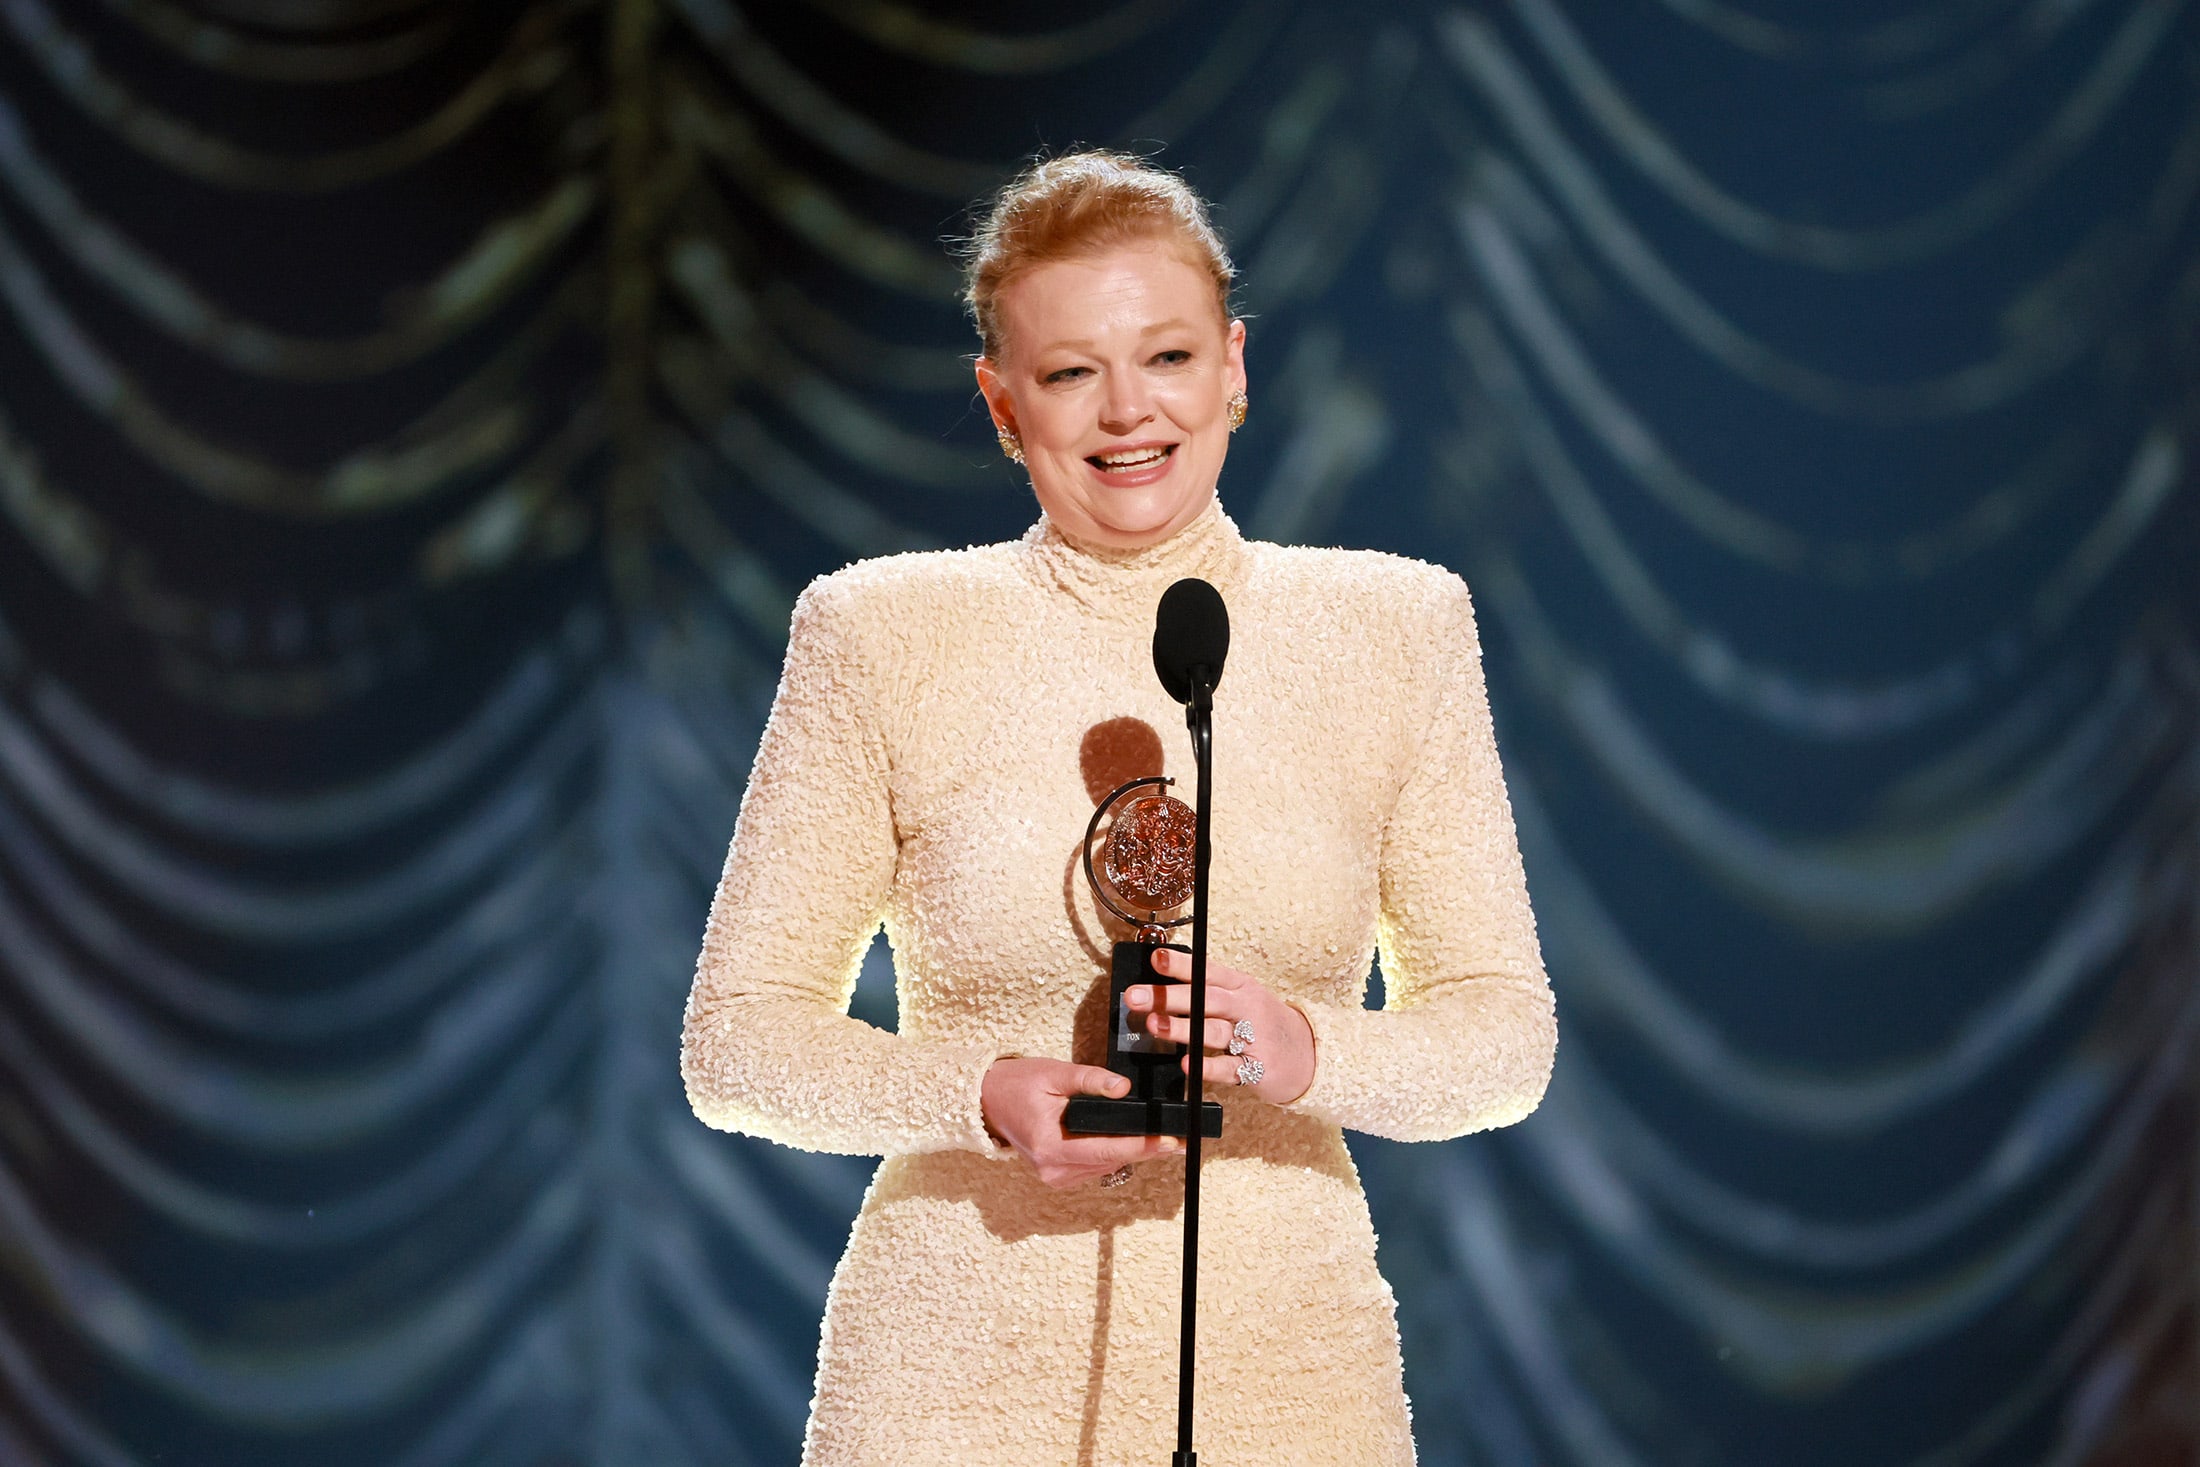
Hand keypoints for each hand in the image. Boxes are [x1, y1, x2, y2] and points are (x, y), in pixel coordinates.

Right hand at [980, 1057, 1182, 1188]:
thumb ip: (1090, 1079)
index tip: (1171, 1142)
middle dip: (1145, 1150)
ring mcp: (1054, 1176)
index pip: (1107, 1150)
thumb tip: (1123, 1088)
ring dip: (1131, 1153)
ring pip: (1106, 1167)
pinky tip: (1129, 1140)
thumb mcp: (1054, 1073)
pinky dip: (1112, 1154)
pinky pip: (1094, 1167)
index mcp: (1050, 1146)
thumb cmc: (1017, 1084)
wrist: (987, 1100)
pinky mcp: (1058, 1175)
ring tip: (1159, 1137)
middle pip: (1111, 1162)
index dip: (1142, 1146)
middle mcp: (1052, 1169)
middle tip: (1179, 1139)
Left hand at [1125, 949, 1314, 1104]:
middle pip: (1206, 998)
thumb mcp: (1243, 998)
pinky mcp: (1258, 1068)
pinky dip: (1207, 1067)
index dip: (1181, 965)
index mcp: (1240, 986)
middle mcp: (1247, 1007)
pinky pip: (1229, 1069)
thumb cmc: (1264, 1024)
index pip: (1207, 971)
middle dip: (1169, 997)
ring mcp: (1254, 1038)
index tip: (1155, 958)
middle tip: (1136, 997)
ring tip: (1154, 1025)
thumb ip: (1208, 993)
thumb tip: (1159, 987)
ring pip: (1214, 1030)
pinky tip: (1187, 1065)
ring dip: (1182, 1028)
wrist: (1310, 1055)